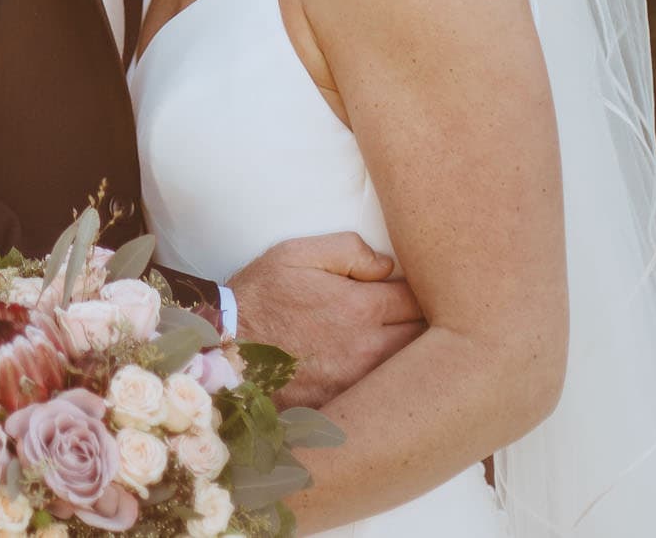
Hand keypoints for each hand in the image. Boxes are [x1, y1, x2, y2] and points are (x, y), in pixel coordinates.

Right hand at [230, 231, 424, 409]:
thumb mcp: (296, 254)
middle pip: (425, 339)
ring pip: (412, 370)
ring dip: (413, 355)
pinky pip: (385, 395)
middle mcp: (368, 348)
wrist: (227, 350)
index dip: (421, 291)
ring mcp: (359, 382)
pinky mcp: (347, 405)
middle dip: (427, 324)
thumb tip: (386, 266)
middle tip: (415, 314)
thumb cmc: (261, 298)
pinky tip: (382, 372)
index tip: (411, 288)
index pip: (419, 299)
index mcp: (360, 307)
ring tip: (402, 341)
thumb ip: (348, 250)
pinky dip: (390, 382)